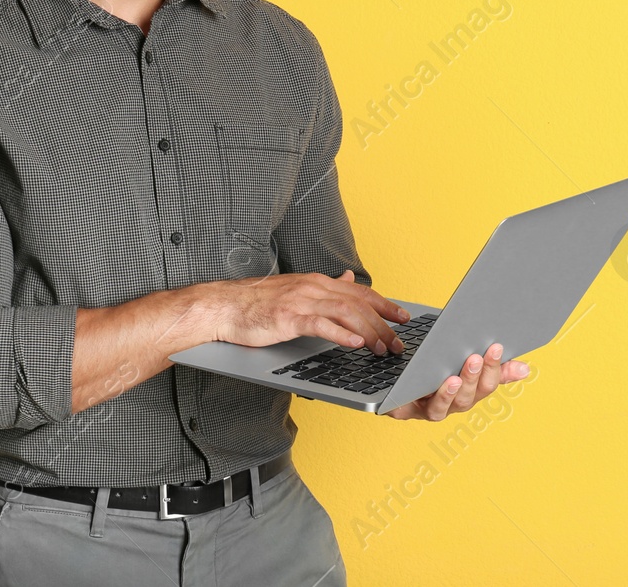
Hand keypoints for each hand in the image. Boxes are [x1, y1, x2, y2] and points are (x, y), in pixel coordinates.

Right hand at [208, 268, 408, 356]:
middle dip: (383, 323)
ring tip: (382, 347)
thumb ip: (325, 287)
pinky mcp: (288, 317)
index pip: (360, 292)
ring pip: (345, 313)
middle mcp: (313, 287)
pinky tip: (354, 343)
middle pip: (358, 303)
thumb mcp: (297, 289)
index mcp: (317, 282)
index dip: (385, 304)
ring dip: (368, 331)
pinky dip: (340, 334)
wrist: (223, 306)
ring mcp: (301, 301)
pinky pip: (320, 324)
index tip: (403, 317)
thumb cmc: (257, 303)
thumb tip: (348, 278)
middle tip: (398, 343)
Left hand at [384, 342, 530, 420]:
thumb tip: (525, 369)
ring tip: (453, 378)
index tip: (497, 347)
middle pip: (469, 397)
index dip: (496, 368)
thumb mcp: (463, 359)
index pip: (488, 384)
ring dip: (451, 392)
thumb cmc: (436, 367)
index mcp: (470, 391)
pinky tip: (423, 388)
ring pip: (445, 407)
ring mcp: (431, 409)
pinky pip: (414, 410)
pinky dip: (421, 401)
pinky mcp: (405, 410)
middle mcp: (453, 404)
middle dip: (473, 377)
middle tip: (475, 357)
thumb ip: (495, 366)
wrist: (398, 379)